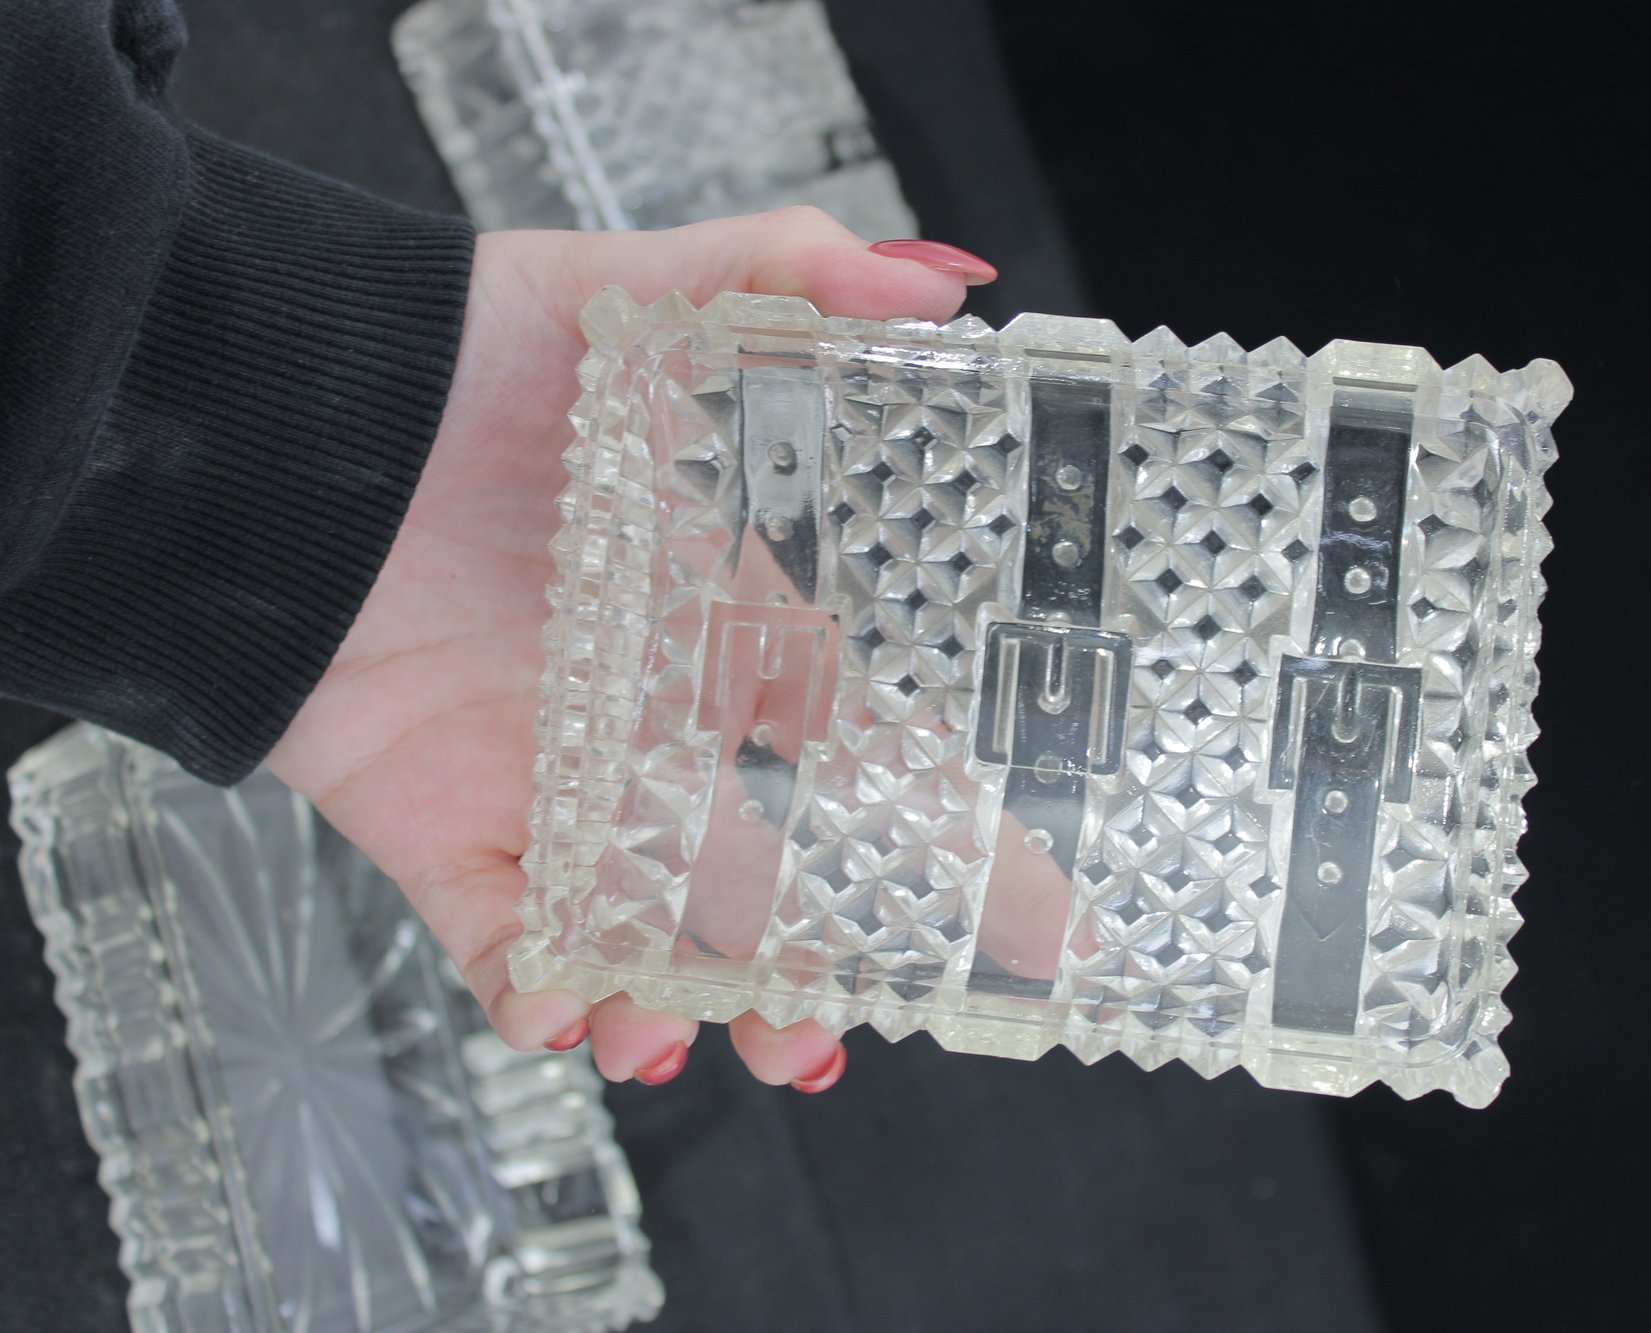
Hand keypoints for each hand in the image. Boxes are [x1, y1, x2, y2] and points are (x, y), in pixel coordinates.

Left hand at [267, 209, 993, 1090]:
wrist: (271, 417)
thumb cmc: (455, 353)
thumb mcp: (631, 296)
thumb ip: (780, 277)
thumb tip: (938, 284)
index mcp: (728, 627)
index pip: (867, 753)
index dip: (948, 844)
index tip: (1034, 922)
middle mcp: (656, 722)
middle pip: (761, 879)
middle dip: (802, 972)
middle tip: (828, 1034)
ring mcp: (551, 782)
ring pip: (642, 934)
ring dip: (674, 1007)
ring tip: (685, 1043)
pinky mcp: (441, 823)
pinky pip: (497, 937)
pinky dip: (530, 991)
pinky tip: (558, 1004)